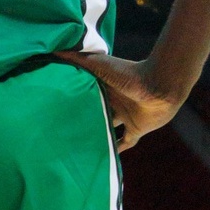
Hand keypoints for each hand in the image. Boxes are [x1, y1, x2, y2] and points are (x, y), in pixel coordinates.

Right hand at [55, 53, 182, 152]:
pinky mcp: (137, 128)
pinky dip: (117, 150)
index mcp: (103, 86)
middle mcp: (113, 101)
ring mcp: (125, 115)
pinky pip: (125, 142)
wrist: (159, 85)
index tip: (54, 107)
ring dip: (98, 135)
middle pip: (95, 111)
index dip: (72, 99)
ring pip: (108, 128)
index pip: (84, 93)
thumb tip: (51, 51)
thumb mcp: (96, 63)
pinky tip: (105, 158)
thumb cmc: (128, 72)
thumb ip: (75, 58)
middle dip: (83, 119)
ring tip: (80, 147)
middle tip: (63, 130)